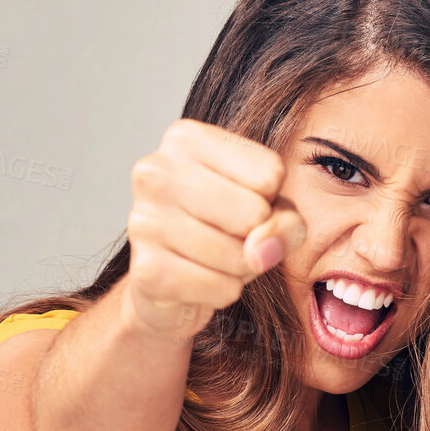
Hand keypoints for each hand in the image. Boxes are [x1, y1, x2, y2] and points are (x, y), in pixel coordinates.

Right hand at [124, 118, 307, 341]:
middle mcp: (156, 171)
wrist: (165, 279)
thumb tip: (260, 252)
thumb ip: (285, 220)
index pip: (270, 173)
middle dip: (256, 238)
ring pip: (239, 255)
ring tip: (213, 259)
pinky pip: (221, 288)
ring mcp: (144, 221)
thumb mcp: (267, 208)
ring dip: (240, 269)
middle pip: (255, 213)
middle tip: (227, 237)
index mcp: (185, 139)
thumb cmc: (221, 230)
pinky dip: (223, 291)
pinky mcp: (145, 270)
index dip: (270, 199)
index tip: (240, 201)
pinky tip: (199, 280)